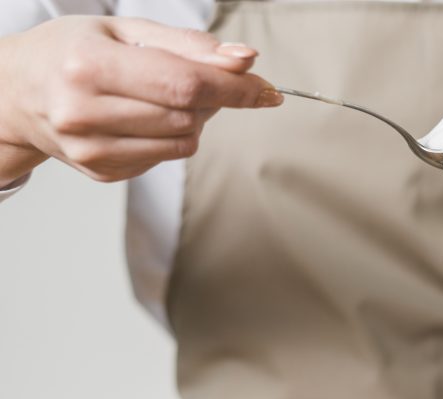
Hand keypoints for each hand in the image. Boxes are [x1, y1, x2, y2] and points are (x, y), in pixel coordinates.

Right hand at [0, 16, 281, 183]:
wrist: (16, 91)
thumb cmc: (72, 52)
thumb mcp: (123, 31)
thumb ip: (188, 45)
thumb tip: (245, 60)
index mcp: (88, 67)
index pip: (184, 85)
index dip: (234, 88)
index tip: (267, 90)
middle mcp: (85, 113)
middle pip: (189, 116)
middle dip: (211, 99)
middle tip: (199, 81)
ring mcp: (91, 150)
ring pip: (184, 142)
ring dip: (192, 120)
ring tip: (158, 96)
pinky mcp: (103, 172)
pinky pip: (165, 157)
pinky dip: (169, 136)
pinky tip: (140, 117)